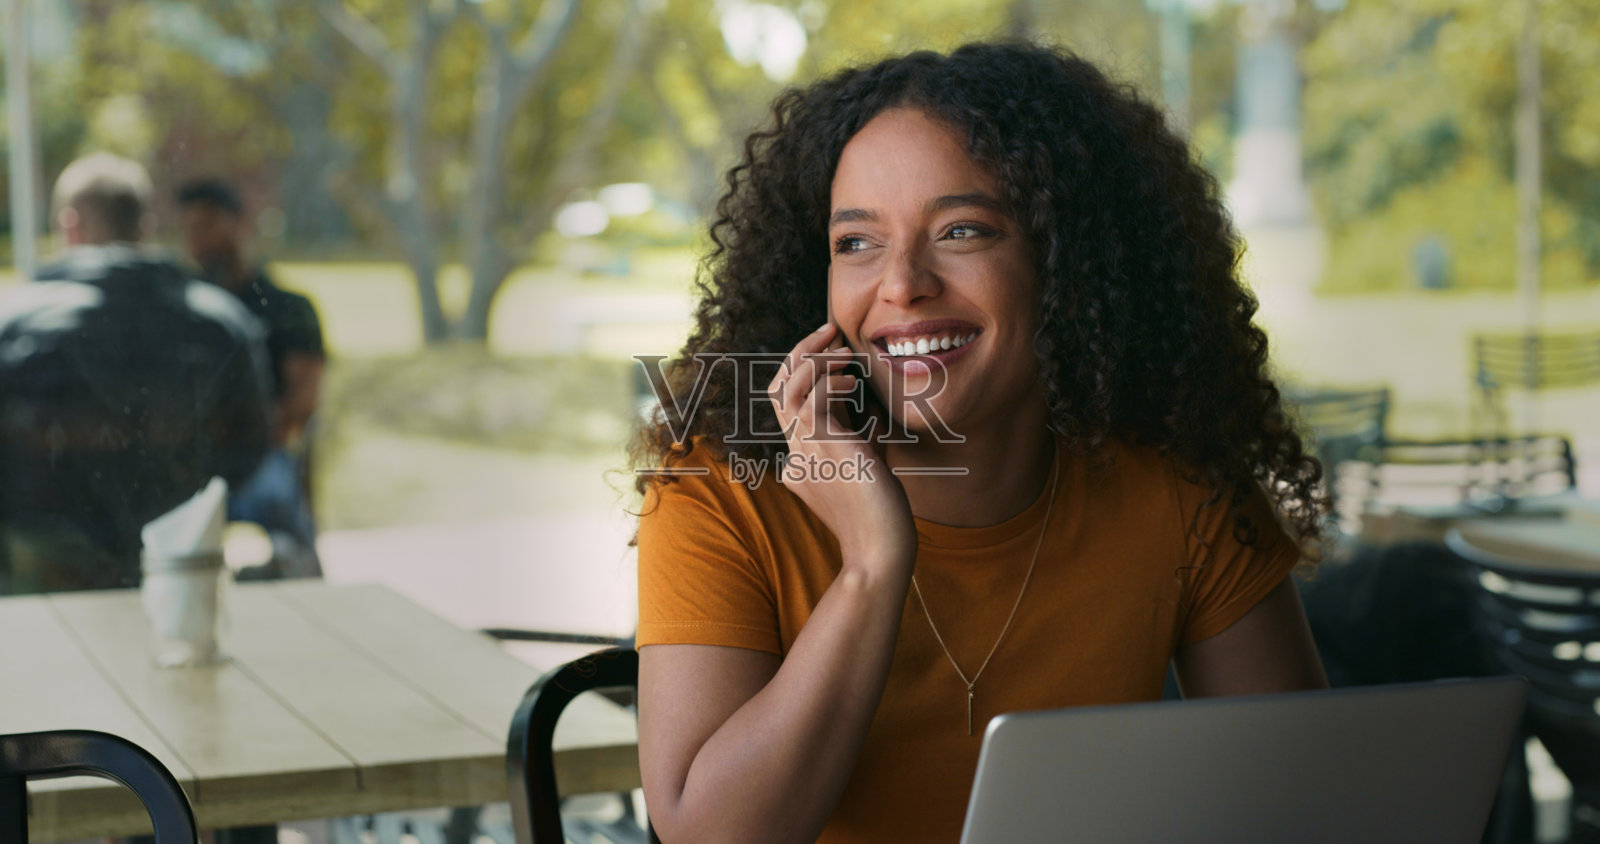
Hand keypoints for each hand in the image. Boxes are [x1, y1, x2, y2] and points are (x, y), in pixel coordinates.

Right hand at [767, 323, 915, 565]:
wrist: (880, 549)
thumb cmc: (882, 515)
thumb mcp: (870, 468)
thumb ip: (864, 440)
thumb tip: (871, 416)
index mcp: (802, 460)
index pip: (791, 403)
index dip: (808, 371)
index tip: (837, 355)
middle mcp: (796, 453)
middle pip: (778, 388)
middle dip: (800, 352)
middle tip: (830, 330)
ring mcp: (803, 450)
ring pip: (787, 387)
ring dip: (813, 358)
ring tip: (844, 349)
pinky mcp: (820, 446)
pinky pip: (811, 397)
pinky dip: (830, 380)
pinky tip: (854, 381)